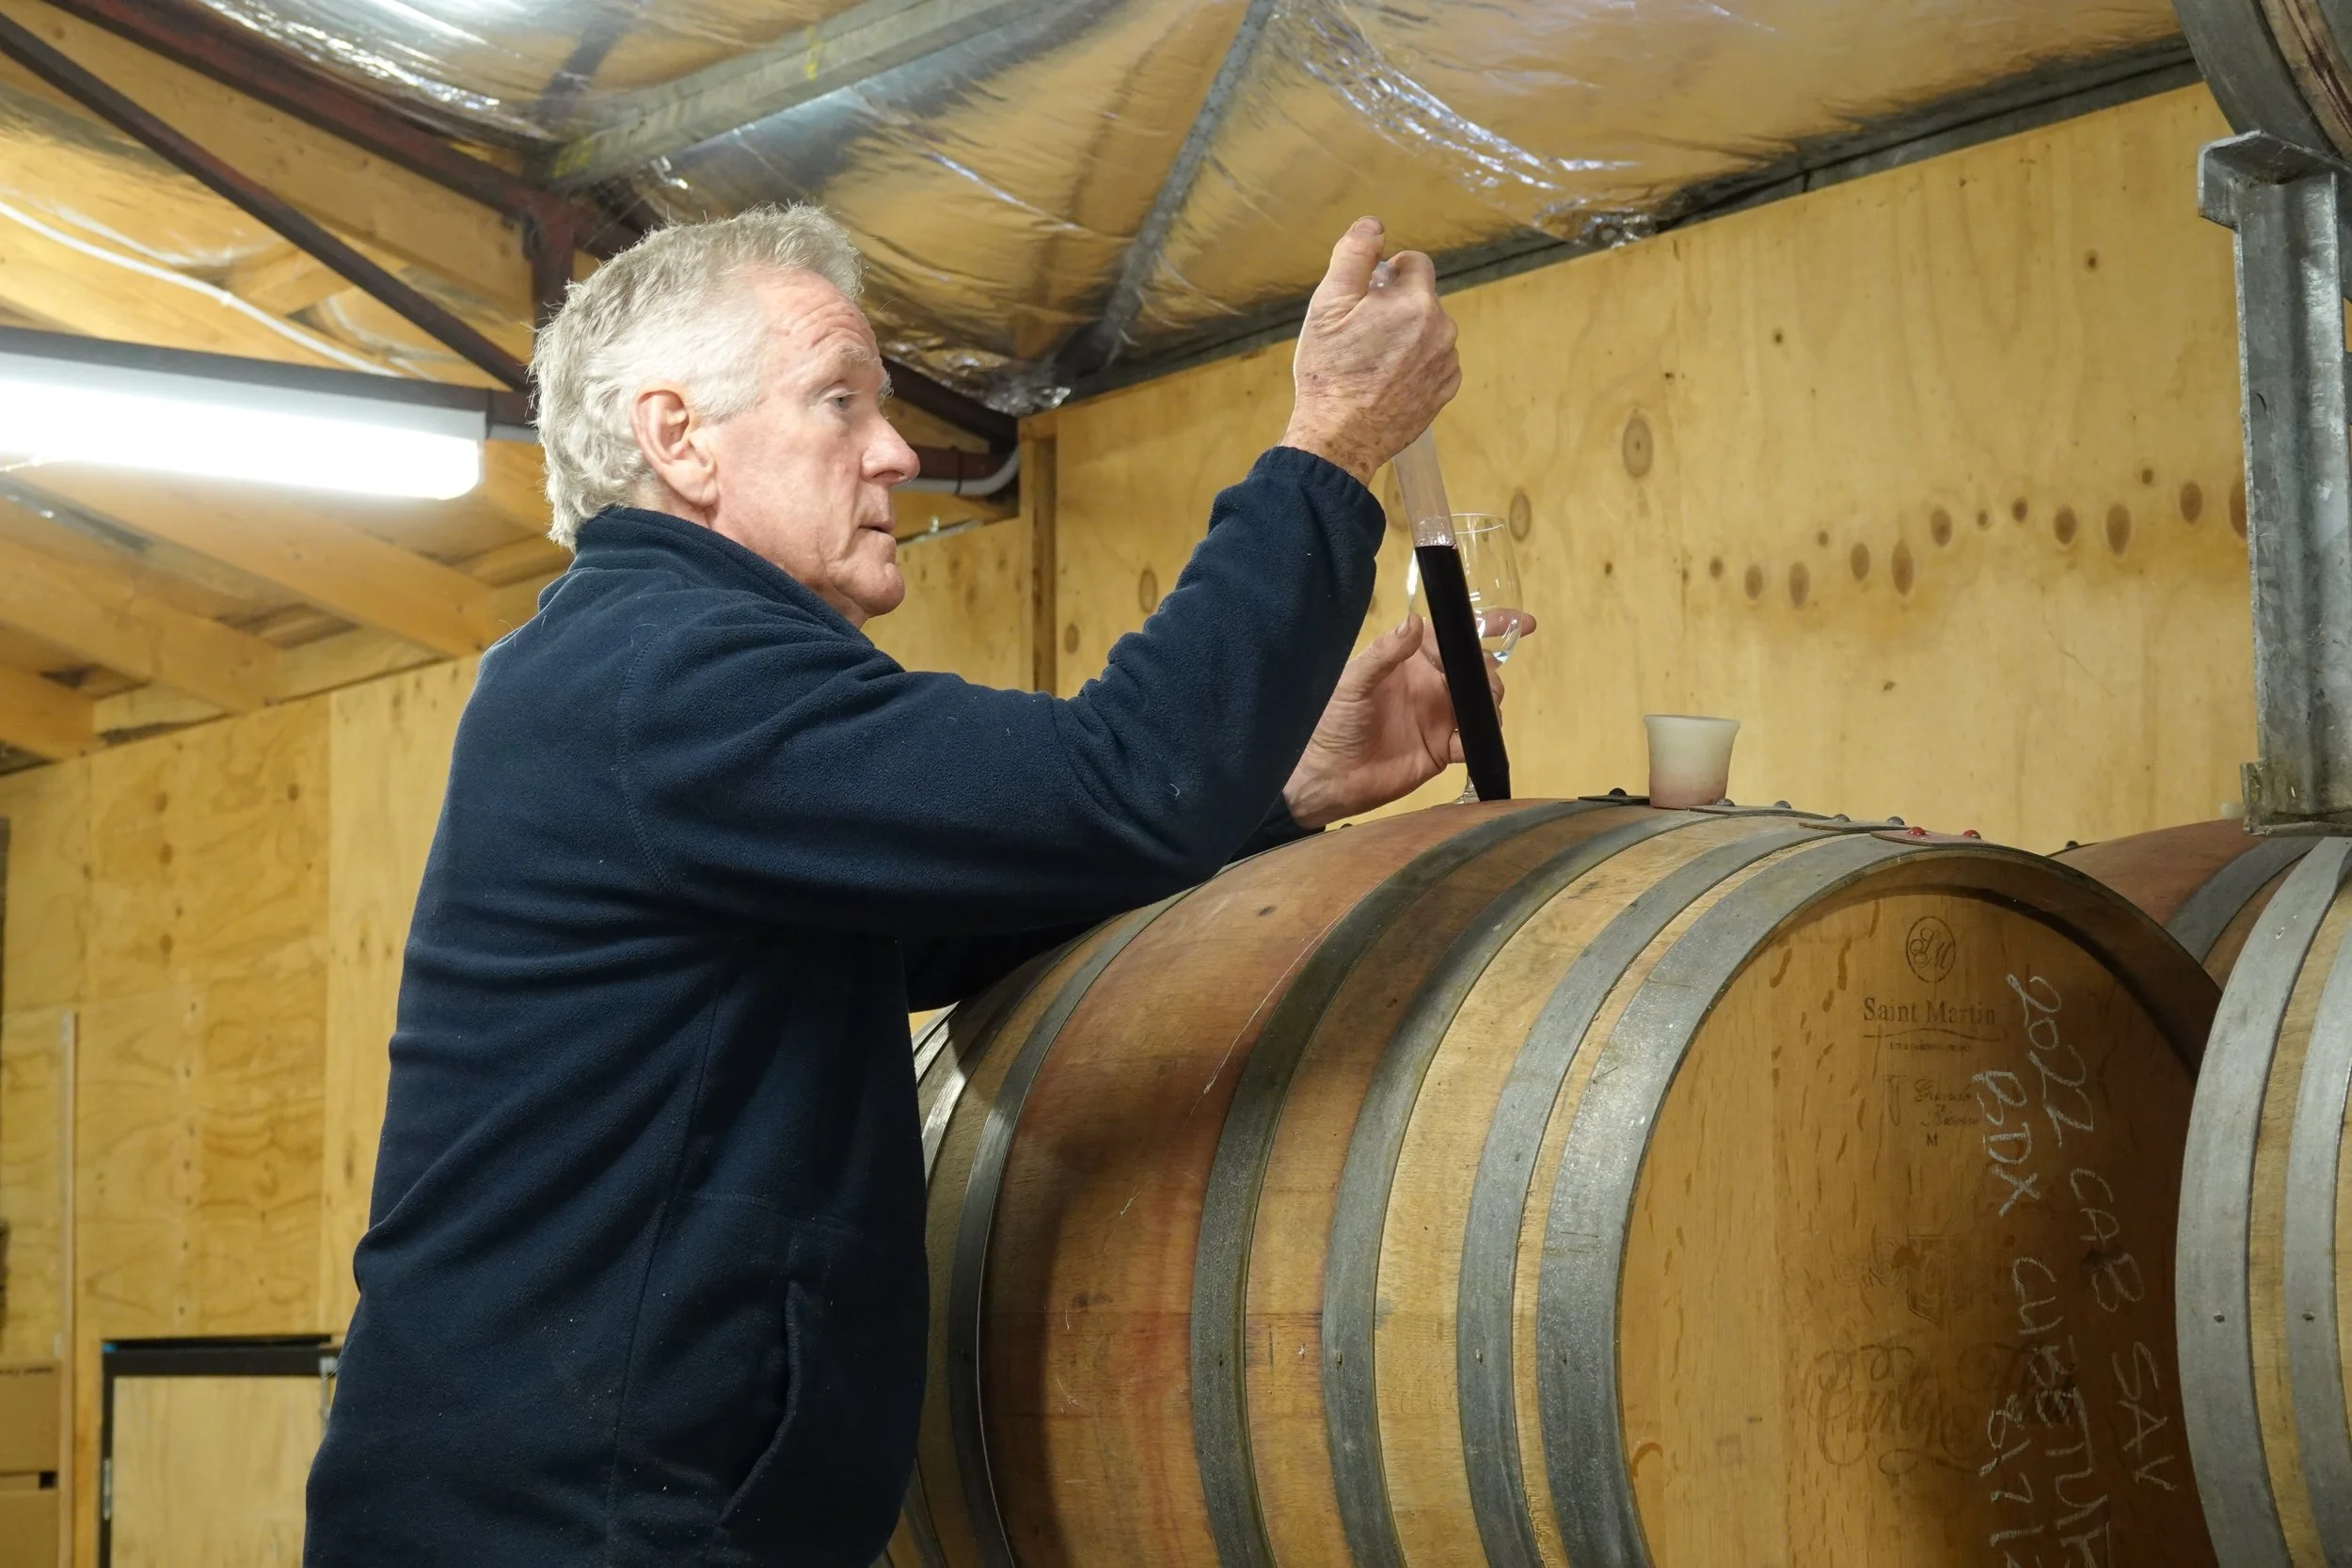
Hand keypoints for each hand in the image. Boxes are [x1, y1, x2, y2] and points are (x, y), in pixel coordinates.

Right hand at [1281, 218, 1460, 486]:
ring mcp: (1446, 363)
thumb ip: (1354, 255)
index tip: (1364, 298)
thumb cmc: (1330, 372)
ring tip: (1371, 363)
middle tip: (1359, 335)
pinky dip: (1414, 365)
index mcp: (1416, 302)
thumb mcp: (1327, 306)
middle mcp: (1442, 329)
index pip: (1415, 263)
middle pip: (1421, 299)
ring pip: (1428, 331)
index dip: (1386, 274)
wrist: (1340, 438)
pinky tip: (1385, 382)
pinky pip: (1433, 362)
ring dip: (1406, 336)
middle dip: (1394, 307)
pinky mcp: (1445, 391)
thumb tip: (1374, 225)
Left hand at [1281, 612, 1530, 828]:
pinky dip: (1480, 738)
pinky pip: (1475, 740)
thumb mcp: (1353, 682)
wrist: (1329, 777)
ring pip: (1484, 701)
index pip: (1454, 635)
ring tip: (1481, 708)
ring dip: (1490, 701)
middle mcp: (1432, 683)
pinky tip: (1466, 741)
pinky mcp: (1445, 749)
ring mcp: (1441, 716)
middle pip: (1478, 667)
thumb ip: (1384, 653)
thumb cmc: (1334, 722)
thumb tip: (1415, 621)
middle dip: (1490, 670)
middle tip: (1485, 682)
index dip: (1489, 625)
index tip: (1521, 622)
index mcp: (1411, 660)